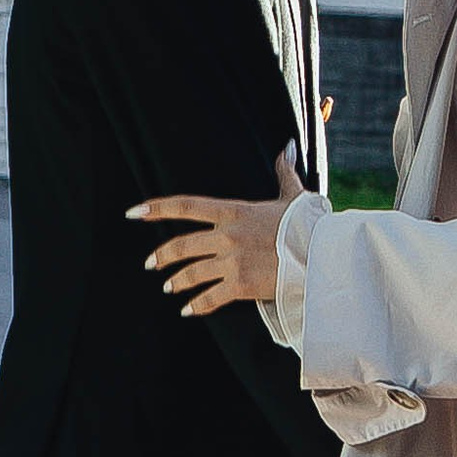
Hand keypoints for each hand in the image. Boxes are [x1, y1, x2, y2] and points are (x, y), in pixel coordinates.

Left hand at [132, 150, 306, 317]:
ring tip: (168, 287)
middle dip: (162, 255)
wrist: (322, 253)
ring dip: (176, 281)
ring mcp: (232, 260)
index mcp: (234, 211)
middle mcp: (227, 235)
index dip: (157, 208)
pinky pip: (210, 297)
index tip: (134, 212)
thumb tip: (288, 146)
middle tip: (150, 263)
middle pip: (182, 245)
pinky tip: (188, 310)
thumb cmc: (307, 224)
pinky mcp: (241, 284)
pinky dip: (197, 305)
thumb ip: (284, 172)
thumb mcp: (292, 195)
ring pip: (191, 273)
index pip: (187, 206)